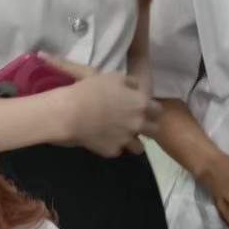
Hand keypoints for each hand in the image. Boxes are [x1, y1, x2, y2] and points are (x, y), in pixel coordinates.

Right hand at [45, 57, 161, 157]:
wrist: (70, 114)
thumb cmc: (91, 90)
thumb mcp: (113, 77)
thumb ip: (131, 83)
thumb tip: (137, 87)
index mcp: (140, 103)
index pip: (158, 110)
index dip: (152, 109)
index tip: (145, 109)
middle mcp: (138, 124)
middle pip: (154, 131)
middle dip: (148, 127)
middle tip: (137, 123)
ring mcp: (126, 140)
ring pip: (139, 148)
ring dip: (134, 142)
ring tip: (124, 137)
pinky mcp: (112, 151)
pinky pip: (118, 151)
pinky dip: (114, 146)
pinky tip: (106, 140)